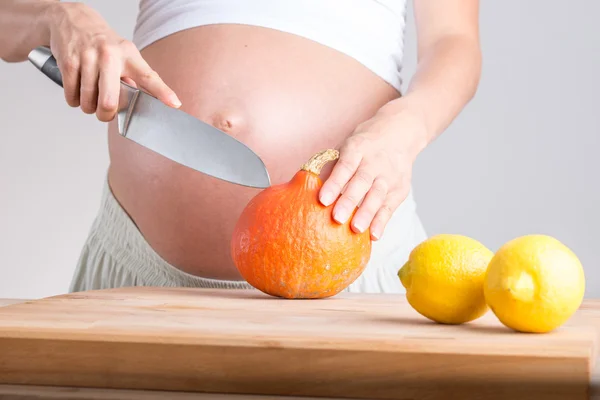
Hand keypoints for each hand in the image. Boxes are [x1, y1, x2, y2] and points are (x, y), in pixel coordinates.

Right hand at [46, 2, 179, 120]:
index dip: (163, 92)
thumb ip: (133, 79)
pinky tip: (78, 90)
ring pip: (88, 102)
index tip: (174, 104)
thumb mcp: (124, 54)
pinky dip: (73, 100)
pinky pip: (72, 96)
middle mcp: (110, 55)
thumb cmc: (103, 43)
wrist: (73, 20)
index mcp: (129, 55)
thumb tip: (141, 104)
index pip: (149, 77)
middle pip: (109, 101)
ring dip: (88, 107)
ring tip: (90, 97)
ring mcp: (88, 57)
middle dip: (106, 114)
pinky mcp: (69, 61)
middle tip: (105, 112)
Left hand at [319, 106, 426, 239]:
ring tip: (356, 229)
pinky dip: (382, 221)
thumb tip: (308, 189)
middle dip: (349, 201)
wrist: (400, 133)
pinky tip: (373, 235)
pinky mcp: (400, 189)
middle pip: (362, 182)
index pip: (345, 166)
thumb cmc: (364, 145)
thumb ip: (331, 167)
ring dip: (367, 214)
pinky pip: (390, 207)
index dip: (334, 183)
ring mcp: (389, 176)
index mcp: (357, 149)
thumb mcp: (347, 147)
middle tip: (337, 218)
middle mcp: (375, 162)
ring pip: (377, 196)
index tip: (323, 199)